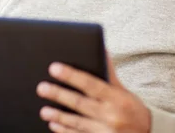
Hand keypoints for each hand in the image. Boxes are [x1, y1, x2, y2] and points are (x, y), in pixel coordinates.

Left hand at [36, 54, 151, 131]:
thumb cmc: (133, 109)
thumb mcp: (124, 91)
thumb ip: (109, 73)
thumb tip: (102, 48)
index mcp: (116, 98)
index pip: (90, 84)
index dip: (71, 76)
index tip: (54, 68)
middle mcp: (111, 115)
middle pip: (80, 103)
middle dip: (59, 95)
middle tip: (41, 87)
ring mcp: (105, 131)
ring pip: (77, 123)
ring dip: (59, 116)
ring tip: (44, 110)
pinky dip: (65, 131)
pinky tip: (53, 125)